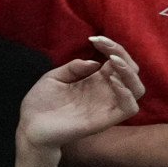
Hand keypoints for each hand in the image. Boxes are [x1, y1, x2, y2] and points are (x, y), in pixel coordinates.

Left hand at [17, 36, 145, 153]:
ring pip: (137, 89)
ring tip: (113, 63)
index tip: (94, 39)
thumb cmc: (41, 103)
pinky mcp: (106, 119)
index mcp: (95, 80)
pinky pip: (130, 108)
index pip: (116, 61)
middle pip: (131, 71)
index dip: (111, 47)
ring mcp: (107, 105)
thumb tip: (94, 62)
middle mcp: (105, 91)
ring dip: (129, 73)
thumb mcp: (54, 78)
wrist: (30, 127)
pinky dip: (127, 93)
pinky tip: (112, 82)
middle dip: (122, 55)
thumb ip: (74, 68)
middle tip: (104, 47)